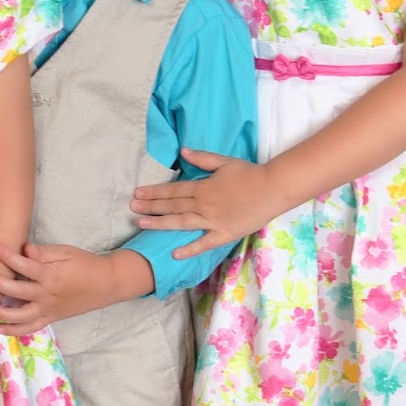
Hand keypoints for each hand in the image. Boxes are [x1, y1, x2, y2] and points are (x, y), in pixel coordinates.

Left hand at [0, 241, 111, 337]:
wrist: (106, 284)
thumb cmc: (86, 264)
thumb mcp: (67, 252)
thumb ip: (44, 253)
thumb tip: (24, 248)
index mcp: (52, 275)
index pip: (25, 265)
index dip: (8, 256)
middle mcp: (48, 295)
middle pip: (18, 290)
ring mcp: (49, 309)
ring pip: (22, 315)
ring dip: (3, 313)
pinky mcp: (51, 317)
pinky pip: (32, 327)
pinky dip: (16, 331)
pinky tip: (0, 328)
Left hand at [130, 147, 280, 257]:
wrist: (273, 189)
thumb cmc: (250, 174)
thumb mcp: (224, 162)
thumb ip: (202, 159)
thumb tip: (182, 152)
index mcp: (203, 187)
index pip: (173, 190)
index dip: (154, 192)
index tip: (138, 193)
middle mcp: (204, 204)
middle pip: (173, 206)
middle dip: (151, 207)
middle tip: (131, 208)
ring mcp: (213, 221)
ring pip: (182, 223)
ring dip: (161, 223)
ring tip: (142, 223)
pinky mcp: (224, 234)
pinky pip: (204, 243)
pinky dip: (190, 249)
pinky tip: (175, 253)